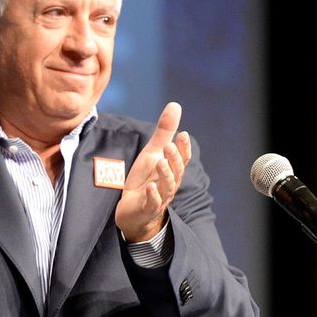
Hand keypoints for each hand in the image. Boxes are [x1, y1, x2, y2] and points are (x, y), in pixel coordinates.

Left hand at [115, 102, 191, 241]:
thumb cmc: (145, 179)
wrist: (133, 211)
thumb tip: (175, 105)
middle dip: (174, 158)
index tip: (182, 134)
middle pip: (176, 171)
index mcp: (172, 169)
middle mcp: (170, 183)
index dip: (183, 148)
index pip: (182, 158)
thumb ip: (164, 132)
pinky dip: (153, 196)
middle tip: (168, 146)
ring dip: (165, 174)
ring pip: (167, 186)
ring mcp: (160, 197)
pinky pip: (153, 203)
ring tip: (160, 162)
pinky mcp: (147, 208)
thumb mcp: (152, 152)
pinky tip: (150, 187)